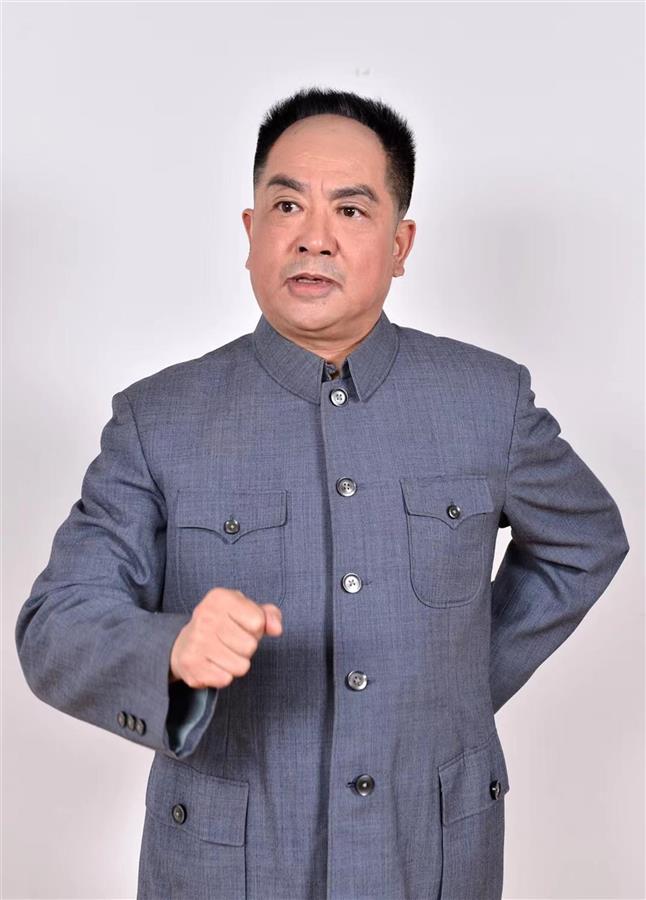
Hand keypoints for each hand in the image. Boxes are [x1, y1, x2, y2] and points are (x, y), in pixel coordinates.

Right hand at [168, 587, 282, 688]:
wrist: (185, 643)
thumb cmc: (224, 624)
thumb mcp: (247, 610)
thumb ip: (269, 615)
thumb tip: (276, 629)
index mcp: (220, 598)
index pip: (258, 622)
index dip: (256, 628)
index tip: (241, 625)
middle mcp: (205, 617)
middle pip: (250, 646)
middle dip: (246, 648)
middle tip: (231, 641)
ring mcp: (196, 641)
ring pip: (241, 666)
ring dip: (236, 663)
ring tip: (223, 652)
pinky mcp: (191, 665)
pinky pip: (225, 679)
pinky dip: (223, 675)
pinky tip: (213, 663)